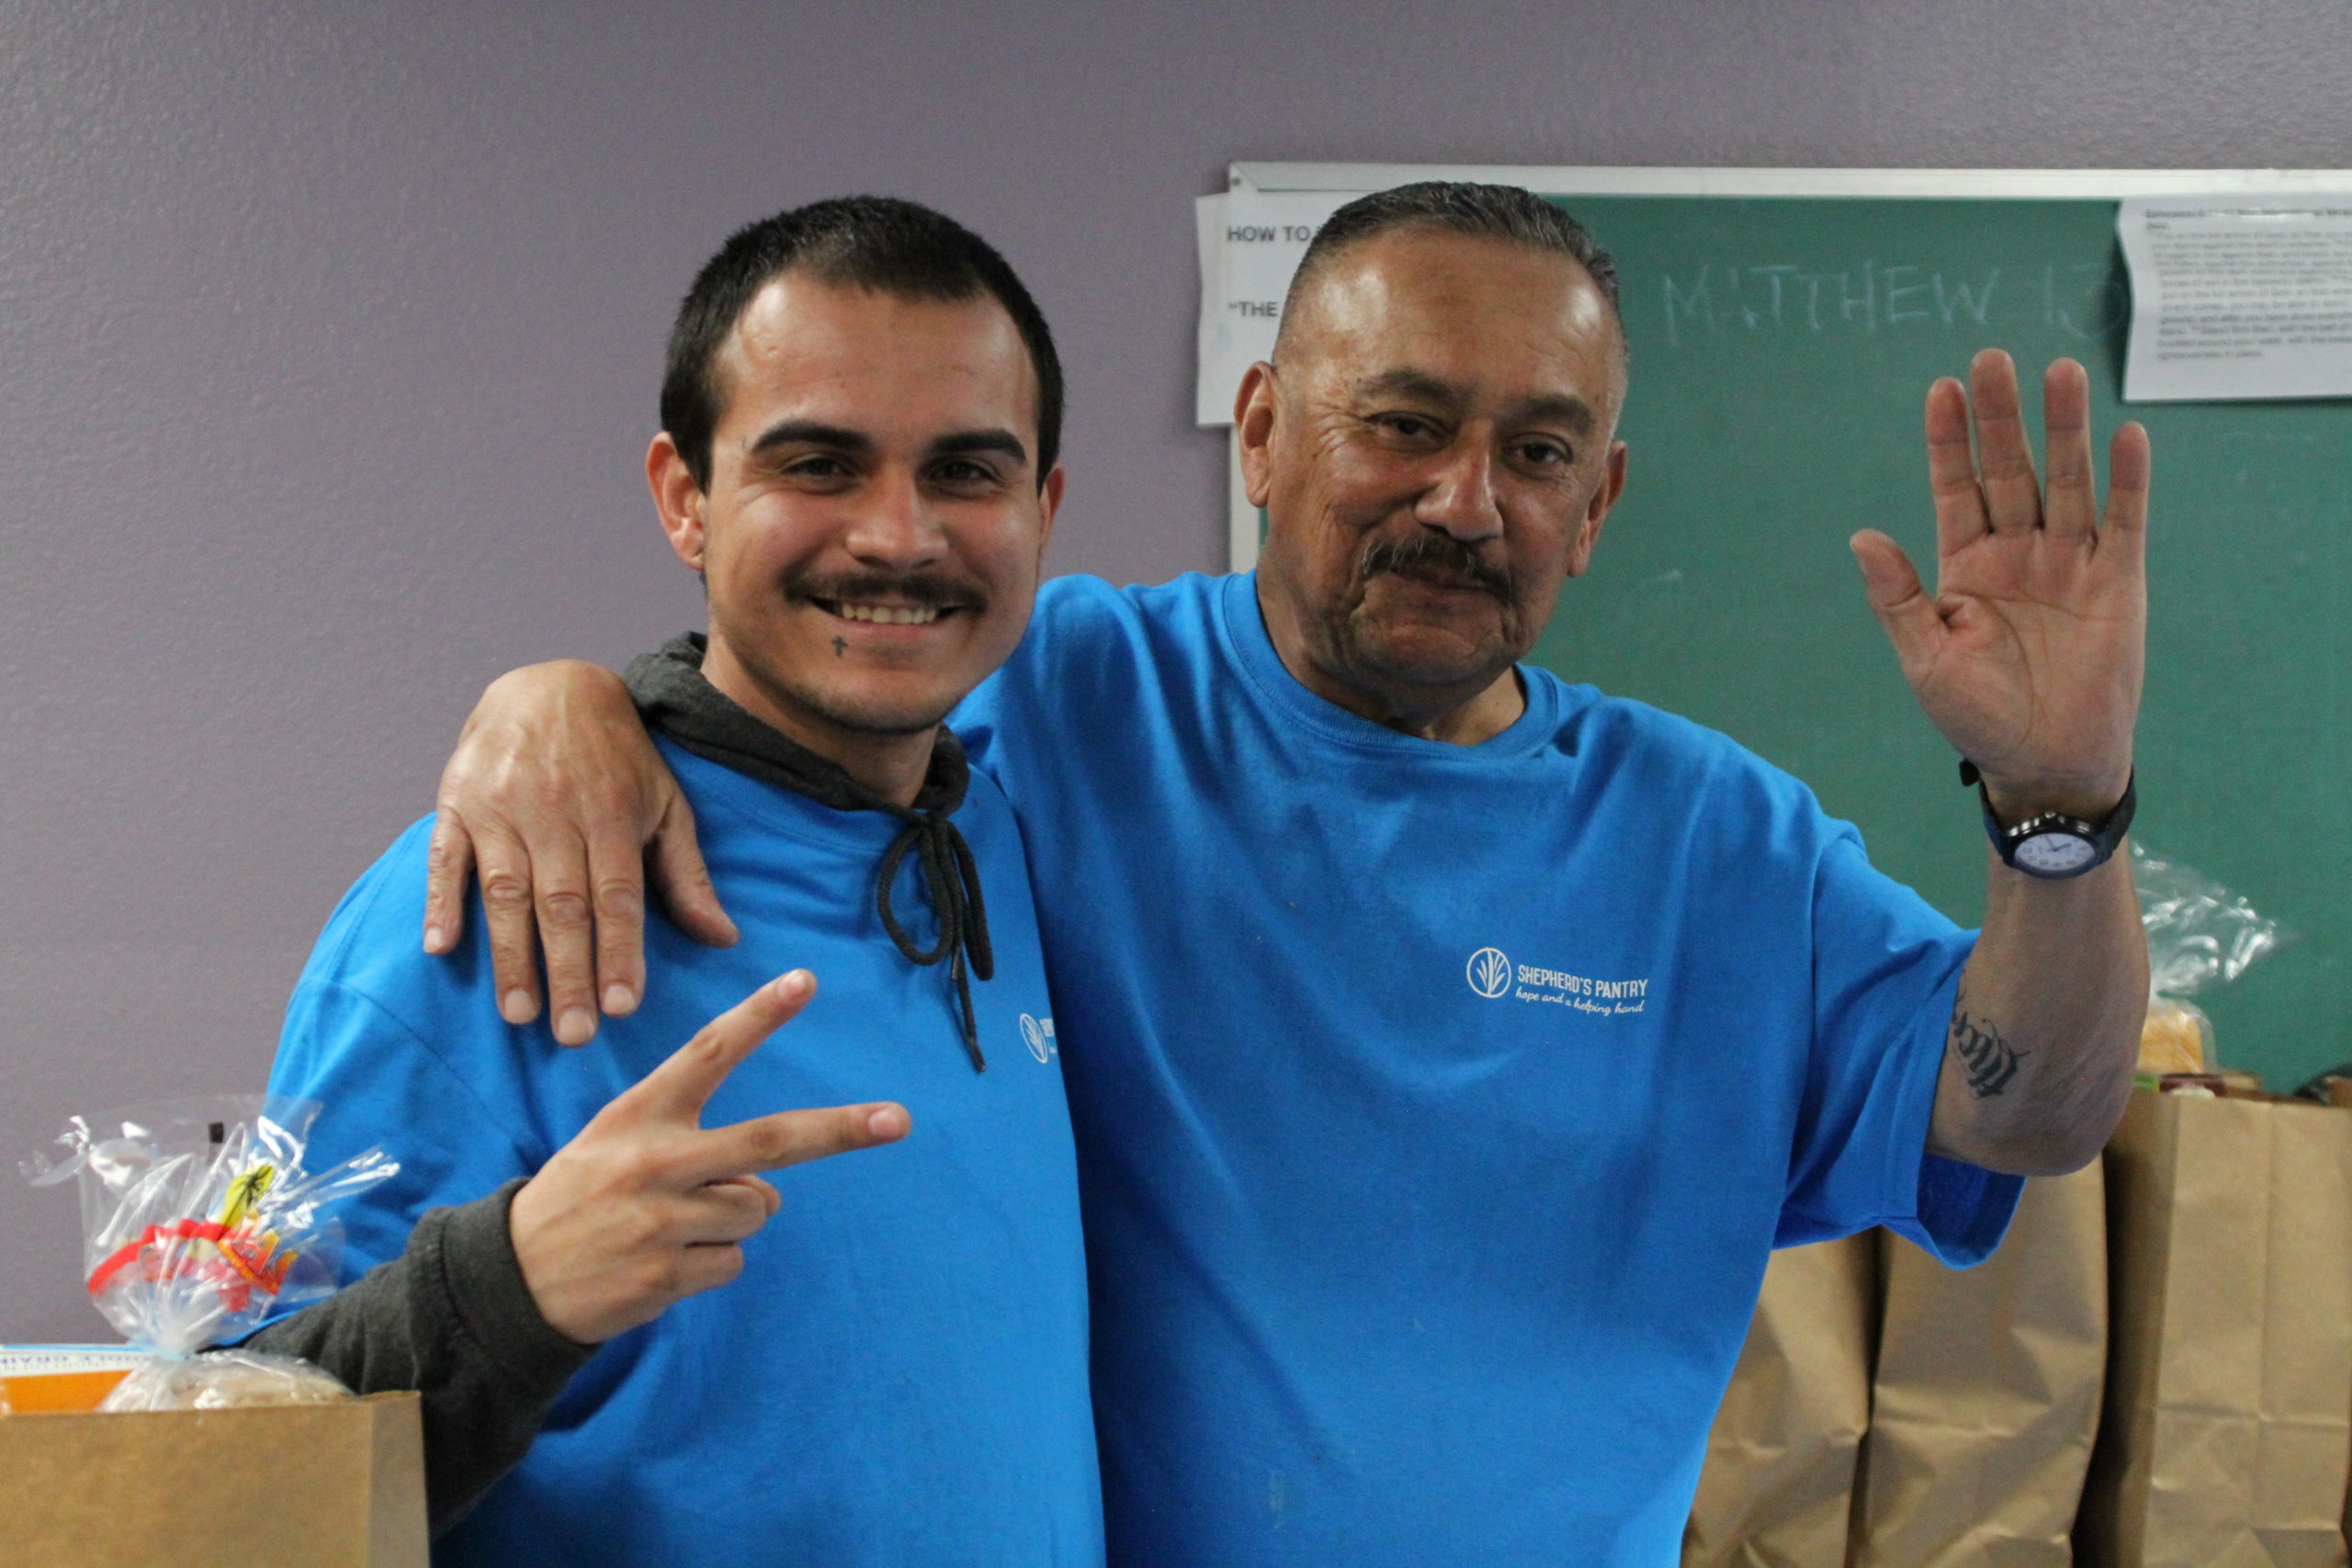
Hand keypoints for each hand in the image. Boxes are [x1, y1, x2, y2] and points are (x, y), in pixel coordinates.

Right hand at [424, 660, 736, 1045]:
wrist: (549, 685)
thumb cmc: (617, 757)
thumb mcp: (665, 804)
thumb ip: (687, 874)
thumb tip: (724, 939)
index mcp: (609, 813)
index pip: (617, 895)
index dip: (619, 951)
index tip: (623, 1006)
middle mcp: (553, 812)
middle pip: (561, 903)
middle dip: (568, 972)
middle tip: (573, 1033)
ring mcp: (499, 807)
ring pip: (503, 890)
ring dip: (510, 955)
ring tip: (520, 1013)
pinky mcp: (455, 802)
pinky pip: (444, 857)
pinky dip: (441, 901)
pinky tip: (440, 948)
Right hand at [507, 970, 909, 1344]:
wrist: (511, 1280)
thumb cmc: (580, 1199)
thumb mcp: (615, 1145)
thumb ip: (693, 1146)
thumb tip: (768, 1190)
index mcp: (640, 1115)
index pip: (707, 1052)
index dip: (759, 1016)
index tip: (806, 981)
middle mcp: (655, 1160)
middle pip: (771, 1139)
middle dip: (841, 1129)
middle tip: (898, 1119)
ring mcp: (662, 1220)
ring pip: (757, 1210)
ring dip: (733, 1220)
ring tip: (671, 1227)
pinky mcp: (666, 1274)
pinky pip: (732, 1261)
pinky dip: (710, 1265)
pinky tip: (660, 1264)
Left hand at [1850, 350, 2148, 822]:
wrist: (2045, 763)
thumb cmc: (1977, 717)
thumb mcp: (1926, 660)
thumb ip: (1898, 599)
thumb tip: (1861, 536)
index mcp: (1965, 565)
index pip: (1955, 487)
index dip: (1949, 440)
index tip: (1942, 388)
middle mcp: (2017, 552)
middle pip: (2010, 469)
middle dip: (2002, 416)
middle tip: (1993, 358)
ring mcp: (2069, 563)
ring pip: (2066, 482)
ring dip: (2064, 429)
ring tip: (2060, 371)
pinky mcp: (2117, 583)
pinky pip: (2125, 523)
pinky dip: (2127, 481)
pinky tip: (2126, 436)